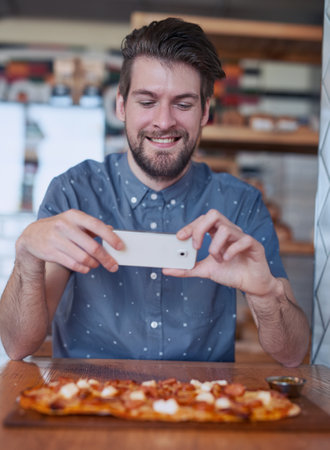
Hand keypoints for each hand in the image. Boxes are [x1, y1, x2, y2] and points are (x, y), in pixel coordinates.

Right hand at [16, 209, 123, 272]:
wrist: (32, 236)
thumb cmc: (60, 229)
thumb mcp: (74, 222)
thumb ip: (92, 226)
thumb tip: (112, 230)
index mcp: (74, 216)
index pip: (97, 225)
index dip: (110, 237)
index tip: (120, 247)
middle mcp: (65, 225)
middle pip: (92, 246)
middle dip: (106, 258)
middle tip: (113, 265)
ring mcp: (56, 239)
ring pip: (83, 257)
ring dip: (93, 264)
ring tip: (96, 264)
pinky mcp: (50, 252)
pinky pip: (73, 264)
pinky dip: (83, 268)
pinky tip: (86, 267)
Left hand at [163, 209, 277, 296]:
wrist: (251, 285)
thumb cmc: (230, 273)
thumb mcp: (205, 271)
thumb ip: (187, 269)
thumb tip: (166, 269)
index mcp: (218, 233)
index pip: (203, 220)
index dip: (190, 226)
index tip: (179, 237)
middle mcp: (230, 231)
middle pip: (214, 214)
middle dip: (200, 228)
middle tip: (196, 246)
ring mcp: (242, 236)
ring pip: (226, 228)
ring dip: (216, 247)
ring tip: (218, 259)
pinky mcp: (254, 245)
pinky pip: (243, 240)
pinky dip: (231, 251)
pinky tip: (228, 260)